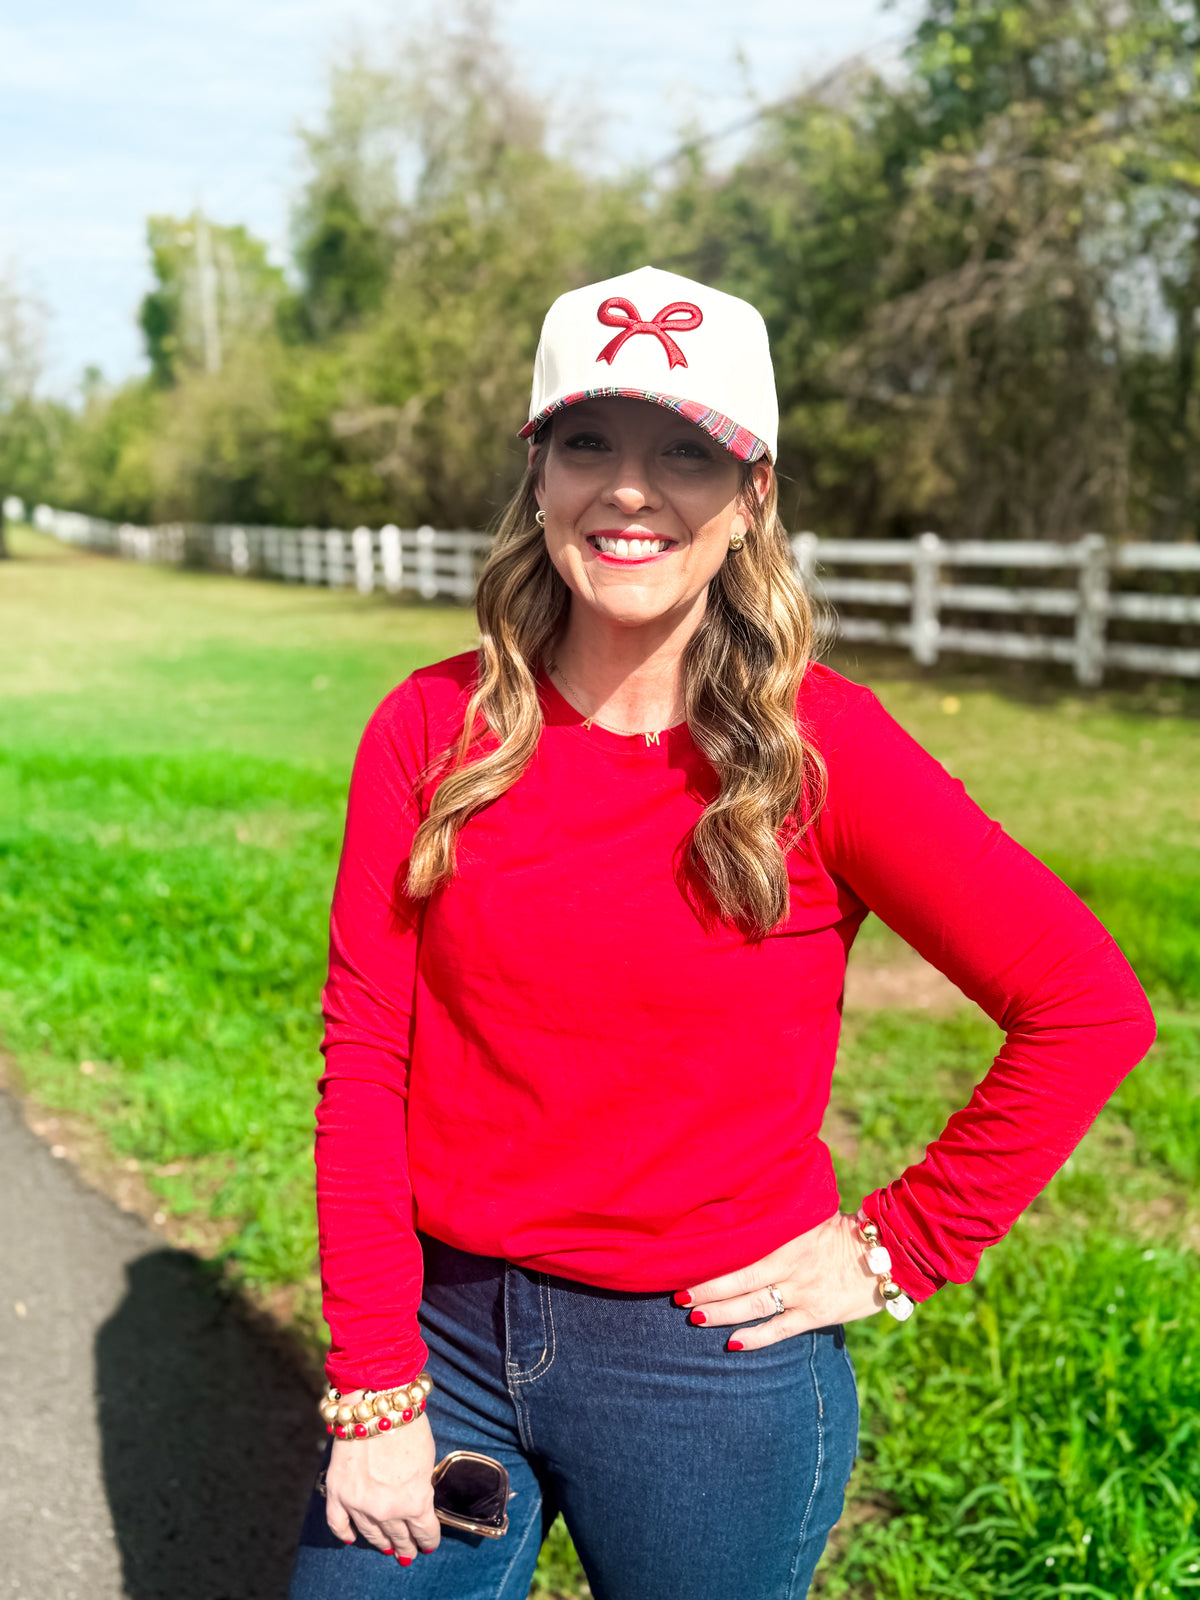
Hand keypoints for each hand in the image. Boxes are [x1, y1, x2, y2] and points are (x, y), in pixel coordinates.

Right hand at [324, 1409, 439, 1563]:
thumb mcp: (427, 1460)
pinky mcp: (338, 1492)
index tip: (429, 1543)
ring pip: (371, 1534)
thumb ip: (421, 1486)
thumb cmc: (409, 1424)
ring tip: (387, 1548)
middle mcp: (386, 1510)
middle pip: (398, 1536)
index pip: (425, 1532)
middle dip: (406, 1545)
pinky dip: (344, 1532)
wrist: (377, 1402)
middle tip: (409, 1553)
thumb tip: (416, 1500)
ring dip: (381, 1542)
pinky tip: (350, 1538)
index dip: (429, 1539)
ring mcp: (359, 1504)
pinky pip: (338, 1523)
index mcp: (415, 1502)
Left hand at [677, 1211, 880, 1350]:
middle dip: (708, 1292)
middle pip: (741, 1283)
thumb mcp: (809, 1218)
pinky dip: (757, 1337)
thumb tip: (742, 1213)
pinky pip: (781, 1329)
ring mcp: (804, 1293)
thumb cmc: (842, 1231)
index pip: (741, 1256)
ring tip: (697, 1318)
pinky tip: (733, 1343)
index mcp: (788, 1241)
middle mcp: (792, 1267)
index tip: (684, 1270)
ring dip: (723, 1314)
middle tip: (680, 1300)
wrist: (886, 1254)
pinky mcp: (817, 1314)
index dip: (712, 1266)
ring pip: (755, 1307)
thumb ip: (779, 1221)